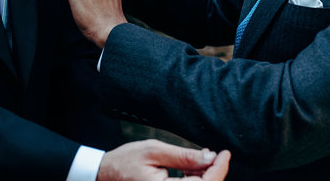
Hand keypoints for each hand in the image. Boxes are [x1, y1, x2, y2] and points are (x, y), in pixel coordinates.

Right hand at [98, 140, 230, 180]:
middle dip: (214, 172)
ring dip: (205, 177)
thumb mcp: (153, 151)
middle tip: (215, 154)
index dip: (220, 169)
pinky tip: (191, 168)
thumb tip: (210, 157)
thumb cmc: (124, 162)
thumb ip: (183, 156)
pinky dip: (194, 180)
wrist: (103, 176)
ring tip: (202, 158)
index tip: (225, 153)